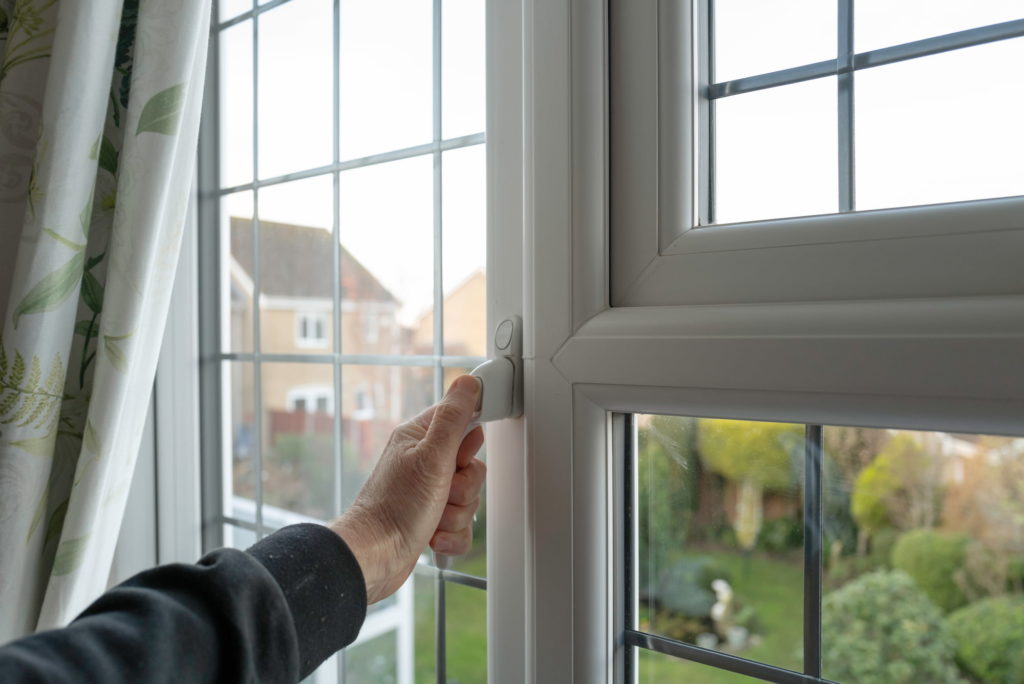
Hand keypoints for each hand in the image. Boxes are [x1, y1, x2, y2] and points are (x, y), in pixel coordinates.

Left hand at [328, 375, 485, 603]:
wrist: (374, 557)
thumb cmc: (395, 508)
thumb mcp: (432, 456)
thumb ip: (453, 418)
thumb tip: (467, 383)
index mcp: (419, 438)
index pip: (461, 422)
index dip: (468, 443)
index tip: (459, 458)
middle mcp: (423, 463)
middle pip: (471, 467)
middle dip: (464, 488)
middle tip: (442, 492)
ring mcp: (427, 493)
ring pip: (468, 499)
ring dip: (456, 515)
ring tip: (432, 518)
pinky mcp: (430, 520)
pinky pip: (461, 526)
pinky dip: (451, 536)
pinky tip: (431, 537)